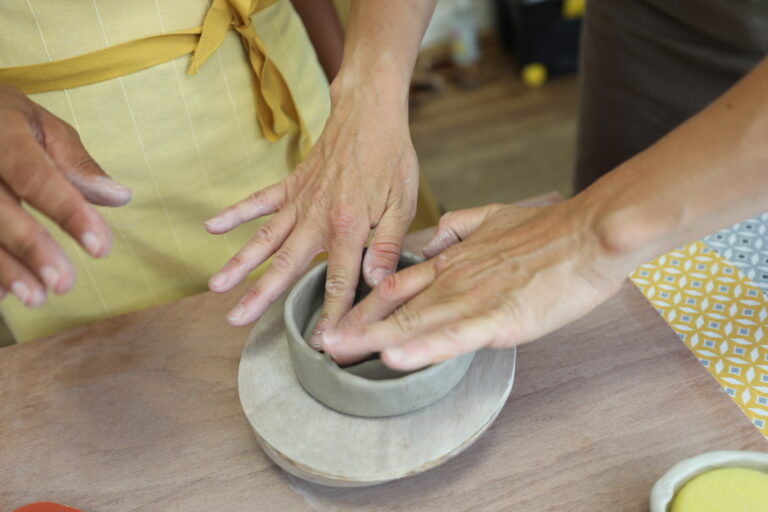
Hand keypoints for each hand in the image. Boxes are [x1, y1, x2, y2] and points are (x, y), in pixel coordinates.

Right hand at [0, 84, 131, 306]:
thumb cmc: (1, 118)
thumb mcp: (39, 124)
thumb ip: (76, 163)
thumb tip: (119, 197)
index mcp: (0, 131)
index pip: (36, 176)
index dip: (69, 213)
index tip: (102, 248)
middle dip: (32, 248)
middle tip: (64, 284)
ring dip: (3, 269)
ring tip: (37, 298)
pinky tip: (2, 296)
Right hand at [205, 85, 417, 337]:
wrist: (370, 112)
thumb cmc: (391, 158)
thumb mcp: (402, 203)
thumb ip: (386, 245)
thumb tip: (377, 283)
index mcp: (348, 226)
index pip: (339, 280)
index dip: (331, 313)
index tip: (320, 342)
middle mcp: (316, 217)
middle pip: (286, 265)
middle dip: (261, 296)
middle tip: (236, 321)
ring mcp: (299, 200)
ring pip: (264, 238)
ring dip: (239, 263)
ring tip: (216, 287)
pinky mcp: (290, 184)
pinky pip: (258, 201)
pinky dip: (235, 213)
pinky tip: (211, 227)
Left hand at [319, 200, 630, 369]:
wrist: (588, 233)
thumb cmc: (546, 231)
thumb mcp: (492, 218)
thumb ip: (457, 227)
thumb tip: (430, 238)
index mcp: (452, 262)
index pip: (396, 284)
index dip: (364, 305)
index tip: (338, 320)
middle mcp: (454, 279)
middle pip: (395, 306)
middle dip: (356, 326)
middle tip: (321, 343)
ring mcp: (475, 298)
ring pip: (416, 321)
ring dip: (374, 337)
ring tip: (340, 351)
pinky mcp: (501, 316)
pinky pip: (456, 335)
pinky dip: (424, 347)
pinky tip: (396, 357)